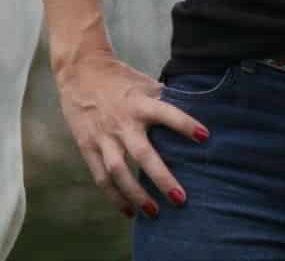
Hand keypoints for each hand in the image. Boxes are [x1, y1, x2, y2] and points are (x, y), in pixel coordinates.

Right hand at [55, 51, 209, 217]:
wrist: (79, 71)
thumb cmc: (119, 78)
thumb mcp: (143, 83)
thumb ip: (164, 99)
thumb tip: (196, 109)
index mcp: (139, 103)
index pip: (166, 113)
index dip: (184, 124)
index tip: (205, 137)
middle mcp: (122, 122)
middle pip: (142, 154)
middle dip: (162, 178)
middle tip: (181, 199)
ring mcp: (103, 136)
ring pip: (119, 171)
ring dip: (136, 194)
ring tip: (154, 212)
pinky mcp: (87, 146)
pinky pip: (101, 176)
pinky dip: (114, 196)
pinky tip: (129, 211)